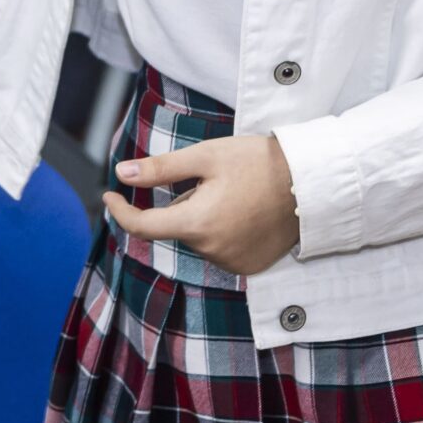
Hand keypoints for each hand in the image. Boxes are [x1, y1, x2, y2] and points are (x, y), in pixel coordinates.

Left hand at [105, 134, 299, 276]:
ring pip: (199, 237)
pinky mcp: (249, 266)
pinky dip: (224, 231)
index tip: (110, 196)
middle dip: (183, 204)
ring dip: (204, 218)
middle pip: (178, 227)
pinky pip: (221, 249)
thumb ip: (161, 168)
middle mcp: (211, 250)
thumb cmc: (259, 162)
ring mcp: (232, 262)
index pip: (143, 226)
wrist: (312, 183)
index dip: (121, 211)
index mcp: (197, 223)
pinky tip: (247, 212)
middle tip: (213, 178)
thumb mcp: (207, 156)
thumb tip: (121, 174)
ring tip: (237, 193)